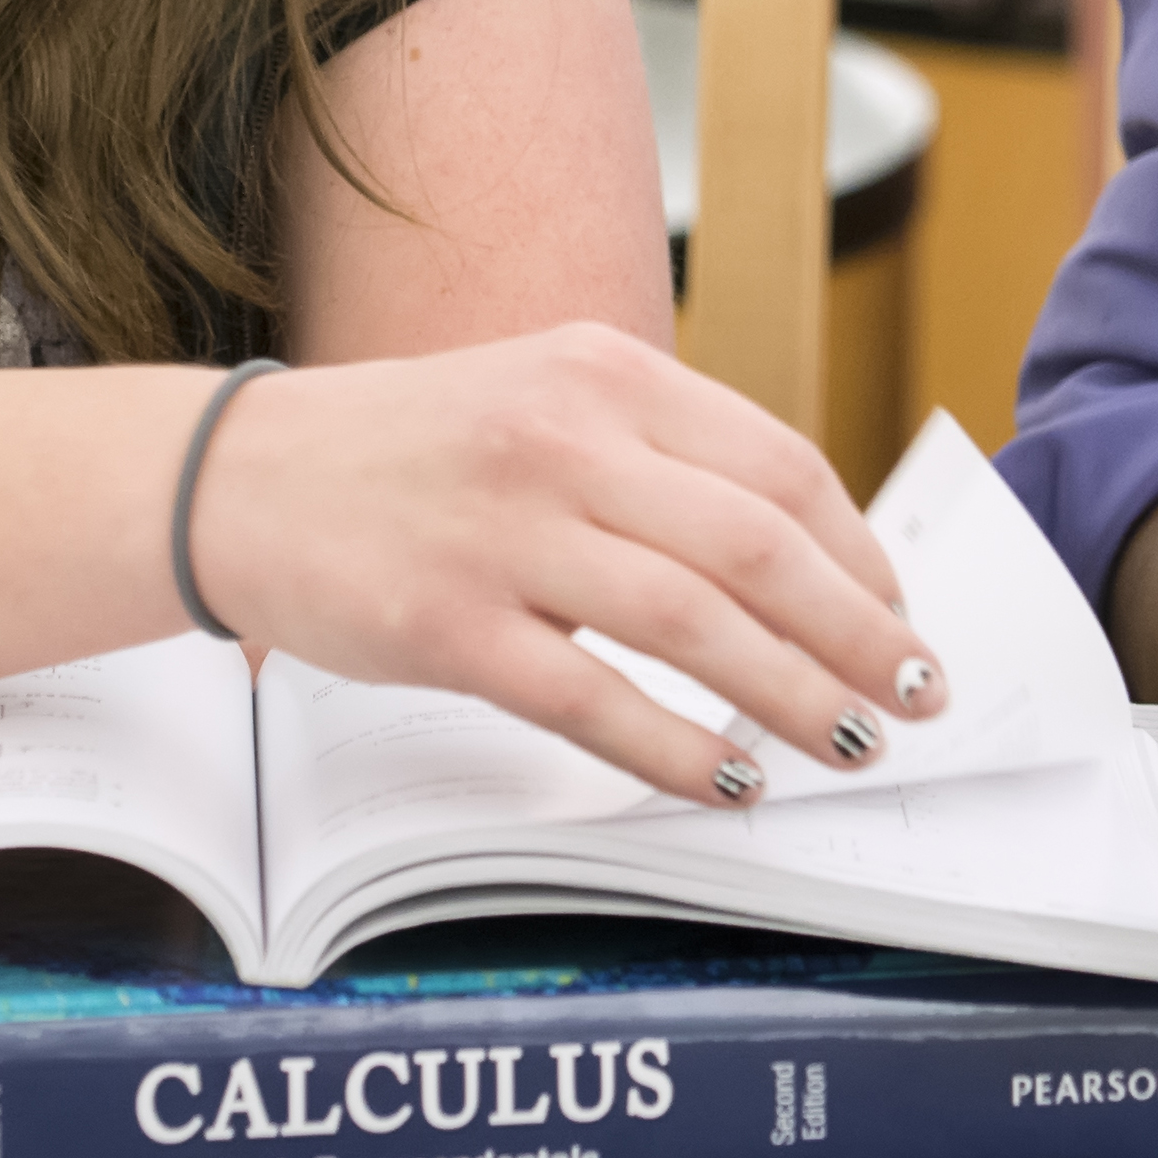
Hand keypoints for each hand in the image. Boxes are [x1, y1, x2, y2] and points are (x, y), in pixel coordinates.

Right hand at [187, 323, 945, 806]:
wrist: (236, 477)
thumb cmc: (415, 451)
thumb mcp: (547, 404)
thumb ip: (660, 461)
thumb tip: (802, 560)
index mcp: (606, 375)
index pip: (779, 467)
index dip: (860, 554)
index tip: (902, 614)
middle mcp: (565, 440)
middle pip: (761, 547)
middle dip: (862, 632)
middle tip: (921, 694)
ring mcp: (504, 533)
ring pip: (697, 624)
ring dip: (796, 696)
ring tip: (855, 744)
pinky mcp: (448, 625)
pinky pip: (593, 701)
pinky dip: (678, 749)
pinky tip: (732, 781)